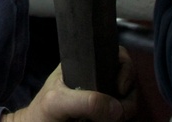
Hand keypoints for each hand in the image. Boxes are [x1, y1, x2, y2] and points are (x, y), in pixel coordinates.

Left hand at [3, 48, 136, 121]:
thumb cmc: (42, 111)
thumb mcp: (57, 101)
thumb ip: (85, 101)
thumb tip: (118, 108)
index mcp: (85, 65)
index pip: (115, 55)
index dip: (125, 68)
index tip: (120, 87)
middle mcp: (98, 79)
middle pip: (128, 79)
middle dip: (128, 95)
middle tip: (117, 111)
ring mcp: (104, 99)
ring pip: (128, 100)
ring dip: (125, 109)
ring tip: (108, 120)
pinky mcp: (106, 116)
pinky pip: (123, 114)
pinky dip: (121, 118)